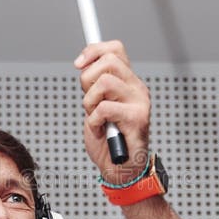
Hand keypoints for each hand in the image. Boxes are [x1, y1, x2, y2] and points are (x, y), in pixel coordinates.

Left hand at [74, 40, 150, 183]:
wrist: (120, 168)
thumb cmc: (108, 139)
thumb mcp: (96, 105)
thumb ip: (94, 85)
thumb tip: (83, 63)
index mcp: (129, 82)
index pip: (115, 50)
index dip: (93, 51)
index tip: (79, 64)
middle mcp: (137, 88)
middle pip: (108, 62)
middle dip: (87, 80)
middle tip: (89, 102)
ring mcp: (139, 103)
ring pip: (104, 83)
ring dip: (90, 102)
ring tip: (95, 118)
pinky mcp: (137, 119)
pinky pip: (103, 108)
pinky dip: (93, 121)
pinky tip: (100, 130)